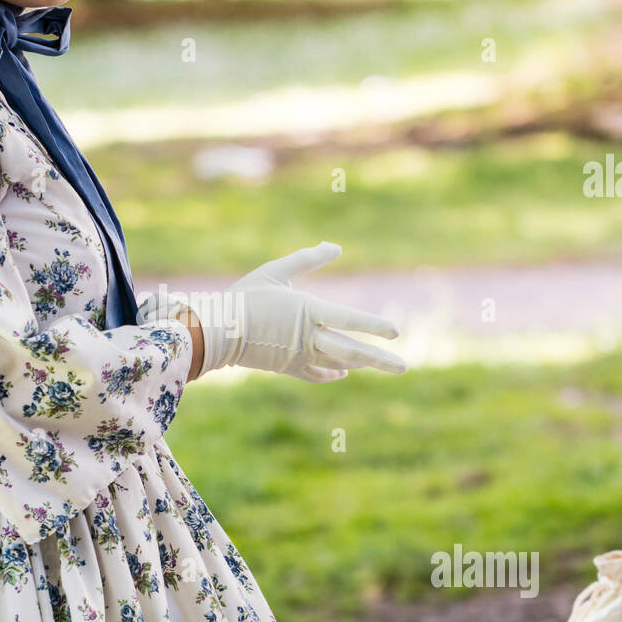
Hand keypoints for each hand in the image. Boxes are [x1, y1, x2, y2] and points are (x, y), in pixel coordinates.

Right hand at [139, 241, 406, 382]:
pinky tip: (345, 373)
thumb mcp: (277, 271)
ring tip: (383, 364)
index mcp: (308, 311)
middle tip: (403, 367)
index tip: (396, 332)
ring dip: (362, 364)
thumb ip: (307, 259)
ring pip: (338, 363)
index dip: (374, 326)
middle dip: (379, 360)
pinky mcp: (288, 367)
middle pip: (351, 351)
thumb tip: (335, 247)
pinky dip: (333, 374)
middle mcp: (308, 337)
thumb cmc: (246, 296)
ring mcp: (299, 356)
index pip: (350, 320)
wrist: (217, 330)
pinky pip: (317, 374)